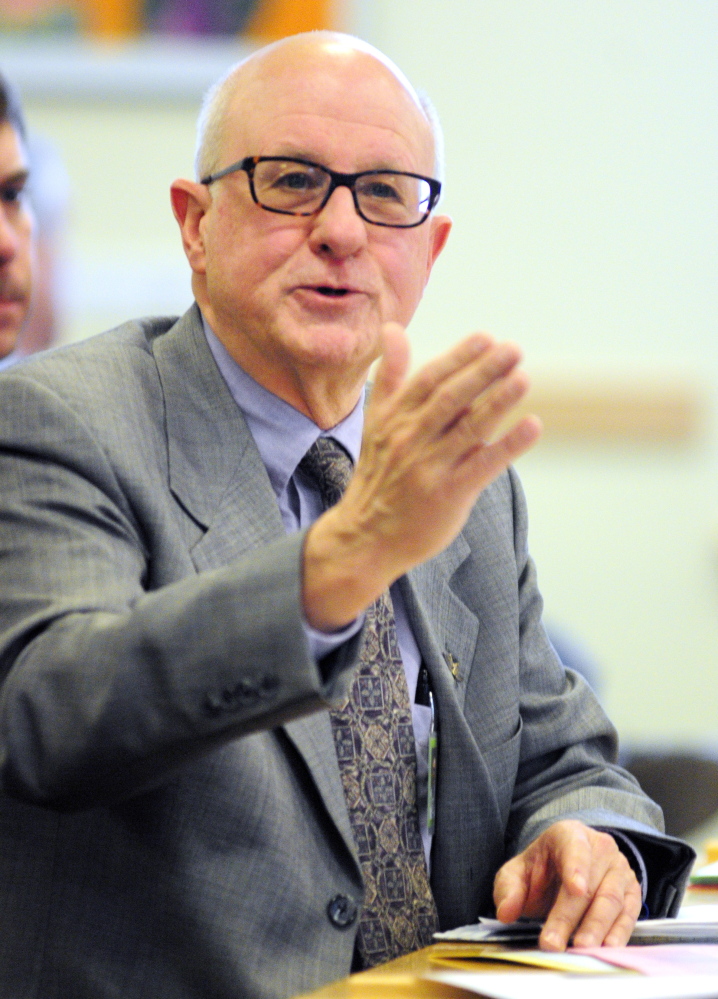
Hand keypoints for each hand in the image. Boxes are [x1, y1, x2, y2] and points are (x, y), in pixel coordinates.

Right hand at [302, 322, 540, 630]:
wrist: (366, 536)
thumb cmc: (378, 474)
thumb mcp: (376, 423)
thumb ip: (391, 377)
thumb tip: (393, 329)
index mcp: (394, 419)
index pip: (428, 380)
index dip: (458, 357)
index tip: (486, 337)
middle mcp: (410, 440)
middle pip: (450, 399)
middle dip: (483, 372)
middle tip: (513, 349)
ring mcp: (429, 468)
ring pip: (468, 429)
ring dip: (497, 402)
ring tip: (523, 378)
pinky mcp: (448, 495)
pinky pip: (482, 466)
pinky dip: (509, 445)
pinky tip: (532, 426)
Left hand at [493, 820, 642, 950]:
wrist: (564, 871)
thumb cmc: (541, 870)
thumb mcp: (517, 873)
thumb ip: (508, 889)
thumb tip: (506, 911)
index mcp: (569, 834)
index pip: (574, 848)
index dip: (576, 868)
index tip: (576, 889)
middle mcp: (600, 848)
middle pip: (589, 885)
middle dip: (570, 918)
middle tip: (553, 943)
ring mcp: (620, 869)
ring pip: (611, 901)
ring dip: (596, 929)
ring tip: (580, 949)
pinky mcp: (632, 892)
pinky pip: (629, 914)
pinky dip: (618, 933)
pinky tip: (607, 949)